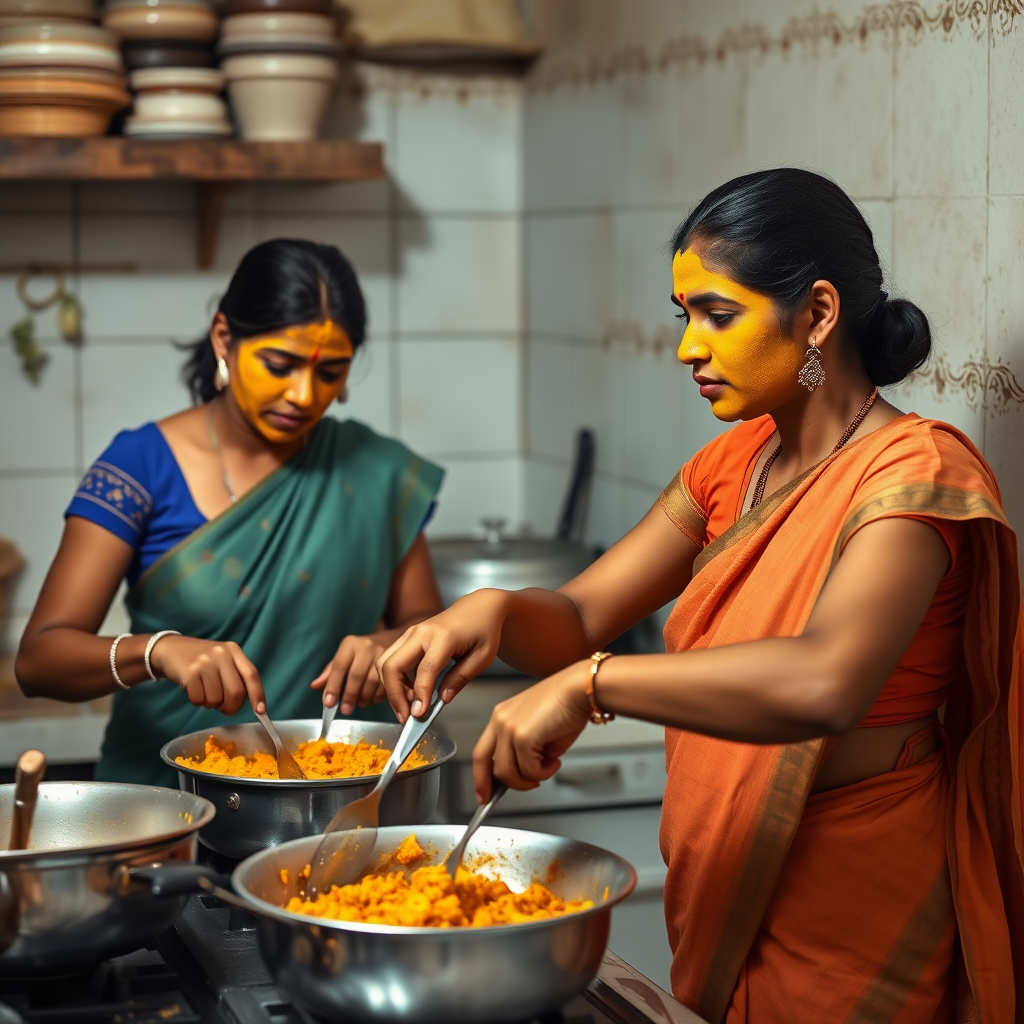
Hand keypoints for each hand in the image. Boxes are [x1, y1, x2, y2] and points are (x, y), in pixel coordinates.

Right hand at [149, 635, 264, 715]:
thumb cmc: (201, 660)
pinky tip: (193, 691)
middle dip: (231, 707)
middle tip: (223, 708)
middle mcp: (221, 654)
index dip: (258, 694)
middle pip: (235, 692)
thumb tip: (252, 704)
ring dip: (211, 704)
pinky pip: (199, 699)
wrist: (170, 648)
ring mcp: (205, 662)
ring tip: (204, 693)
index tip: (261, 711)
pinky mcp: (190, 672)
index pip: (251, 674)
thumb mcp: (222, 659)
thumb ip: (236, 675)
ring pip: (216, 699)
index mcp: (234, 650)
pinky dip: (197, 702)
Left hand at [310, 634, 386, 714]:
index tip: (328, 703)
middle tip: (345, 710)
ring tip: (360, 704)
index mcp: (350, 644)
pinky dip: (377, 696)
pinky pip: (386, 684)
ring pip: (372, 681)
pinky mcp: (395, 663)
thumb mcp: (344, 656)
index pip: (339, 666)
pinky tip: (372, 699)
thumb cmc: (361, 652)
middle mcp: (366, 646)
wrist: (390, 639)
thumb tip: (314, 686)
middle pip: (356, 675)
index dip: (333, 686)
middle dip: (350, 695)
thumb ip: (330, 672)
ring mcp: (383, 654)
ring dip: (365, 697)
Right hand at [375, 590, 507, 720]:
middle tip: (407, 717)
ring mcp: (411, 632)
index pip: (425, 670)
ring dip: (391, 688)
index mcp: (444, 637)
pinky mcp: (407, 636)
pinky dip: (393, 679)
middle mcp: (422, 633)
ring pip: (385, 662)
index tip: (419, 715)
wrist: (479, 607)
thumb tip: (443, 699)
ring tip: (409, 706)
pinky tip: (410, 692)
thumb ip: (461, 678)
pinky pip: (390, 659)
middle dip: (394, 695)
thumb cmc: (484, 630)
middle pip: (393, 666)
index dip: (420, 695)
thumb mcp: (483, 657)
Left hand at [472, 660, 590, 802]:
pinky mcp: (522, 736)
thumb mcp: (540, 731)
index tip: (484, 791)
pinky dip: (544, 773)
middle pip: (483, 761)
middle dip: (488, 786)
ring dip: (529, 778)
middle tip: (494, 799)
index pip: (483, 750)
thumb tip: (528, 772)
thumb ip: (527, 751)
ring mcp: (509, 728)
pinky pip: (528, 770)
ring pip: (507, 772)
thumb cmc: (567, 705)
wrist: (581, 689)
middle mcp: (500, 720)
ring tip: (548, 767)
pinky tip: (555, 762)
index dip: (481, 774)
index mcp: (502, 715)